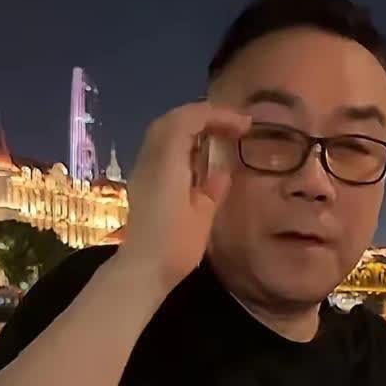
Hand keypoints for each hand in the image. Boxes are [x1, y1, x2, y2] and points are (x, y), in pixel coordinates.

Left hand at [117, 101, 251, 289]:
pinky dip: (182, 141)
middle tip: (232, 125)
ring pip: (164, 131)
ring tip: (218, 135)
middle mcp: (151, 159)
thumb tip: (222, 171)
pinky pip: (161, 147)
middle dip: (204, 115)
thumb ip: (213, 188)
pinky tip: (199, 156)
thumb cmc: (175, 246)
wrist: (142, 270)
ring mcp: (143, 169)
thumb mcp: (203, 216)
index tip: (244, 125)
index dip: (218, 115)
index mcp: (167, 163)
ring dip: (191, 126)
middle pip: (173, 119)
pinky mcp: (143, 182)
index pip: (189, 119)